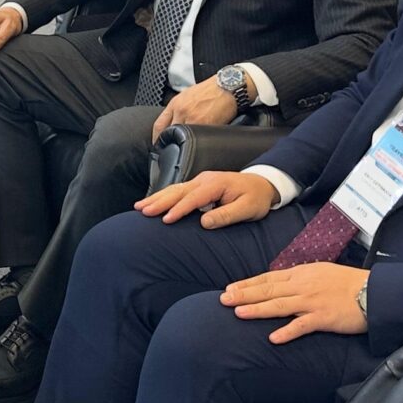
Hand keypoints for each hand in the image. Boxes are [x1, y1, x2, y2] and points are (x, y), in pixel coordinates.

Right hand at [133, 170, 276, 227]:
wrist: (263, 184)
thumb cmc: (256, 198)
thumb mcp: (247, 209)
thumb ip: (226, 215)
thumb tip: (204, 222)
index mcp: (216, 184)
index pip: (194, 198)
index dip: (179, 209)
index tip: (166, 220)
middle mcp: (205, 180)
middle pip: (178, 190)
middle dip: (159, 201)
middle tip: (142, 211)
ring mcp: (200, 180)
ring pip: (175, 189)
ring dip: (157, 198)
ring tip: (140, 206)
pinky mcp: (199, 185)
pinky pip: (178, 190)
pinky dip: (164, 196)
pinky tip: (152, 202)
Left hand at [152, 80, 240, 139]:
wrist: (228, 85)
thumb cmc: (211, 89)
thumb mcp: (188, 95)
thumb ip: (179, 108)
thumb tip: (174, 123)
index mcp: (176, 103)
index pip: (159, 125)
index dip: (156, 138)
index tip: (158, 145)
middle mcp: (182, 111)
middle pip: (169, 134)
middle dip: (171, 142)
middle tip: (174, 148)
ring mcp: (193, 119)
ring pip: (182, 138)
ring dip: (185, 143)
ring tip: (190, 146)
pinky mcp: (207, 125)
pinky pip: (198, 138)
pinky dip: (198, 142)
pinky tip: (201, 143)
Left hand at [221, 263, 368, 343]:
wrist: (374, 291)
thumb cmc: (349, 283)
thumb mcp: (321, 273)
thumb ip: (301, 279)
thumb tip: (281, 284)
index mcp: (302, 273)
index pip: (269, 278)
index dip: (248, 283)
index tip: (229, 288)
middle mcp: (303, 286)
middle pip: (268, 289)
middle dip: (244, 294)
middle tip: (222, 299)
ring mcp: (312, 301)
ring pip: (279, 304)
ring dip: (257, 309)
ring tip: (237, 313)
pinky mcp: (324, 318)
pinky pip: (302, 325)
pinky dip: (287, 331)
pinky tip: (272, 338)